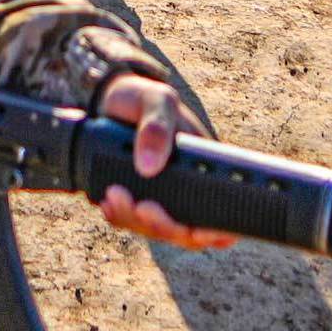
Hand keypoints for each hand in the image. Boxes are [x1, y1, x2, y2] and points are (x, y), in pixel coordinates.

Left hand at [90, 74, 238, 249]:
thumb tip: (149, 167)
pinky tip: (106, 201)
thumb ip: (157, 128)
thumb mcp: (156, 100)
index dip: (216, 231)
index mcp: (207, 167)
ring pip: (156, 230)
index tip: (195, 230)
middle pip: (187, 232)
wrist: (110, 100)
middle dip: (165, 227)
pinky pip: (131, 222)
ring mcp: (162, 197)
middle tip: (142, 207)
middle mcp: (188, 188)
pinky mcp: (135, 199)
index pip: (225, 213)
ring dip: (136, 220)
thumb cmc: (143, 98)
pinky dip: (120, 217)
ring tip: (114, 195)